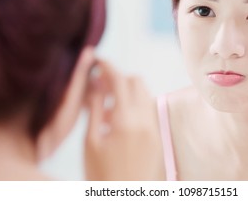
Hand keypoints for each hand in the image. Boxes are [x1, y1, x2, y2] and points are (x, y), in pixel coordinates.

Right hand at [84, 61, 161, 179]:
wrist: (126, 197)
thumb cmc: (102, 175)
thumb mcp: (91, 142)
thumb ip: (94, 109)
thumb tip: (94, 83)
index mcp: (126, 120)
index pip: (120, 80)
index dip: (107, 66)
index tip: (97, 60)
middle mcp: (145, 120)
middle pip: (136, 81)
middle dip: (118, 77)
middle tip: (99, 84)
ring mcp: (154, 128)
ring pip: (144, 94)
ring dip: (127, 90)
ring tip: (106, 102)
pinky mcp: (157, 137)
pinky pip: (148, 110)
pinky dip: (134, 105)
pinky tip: (117, 117)